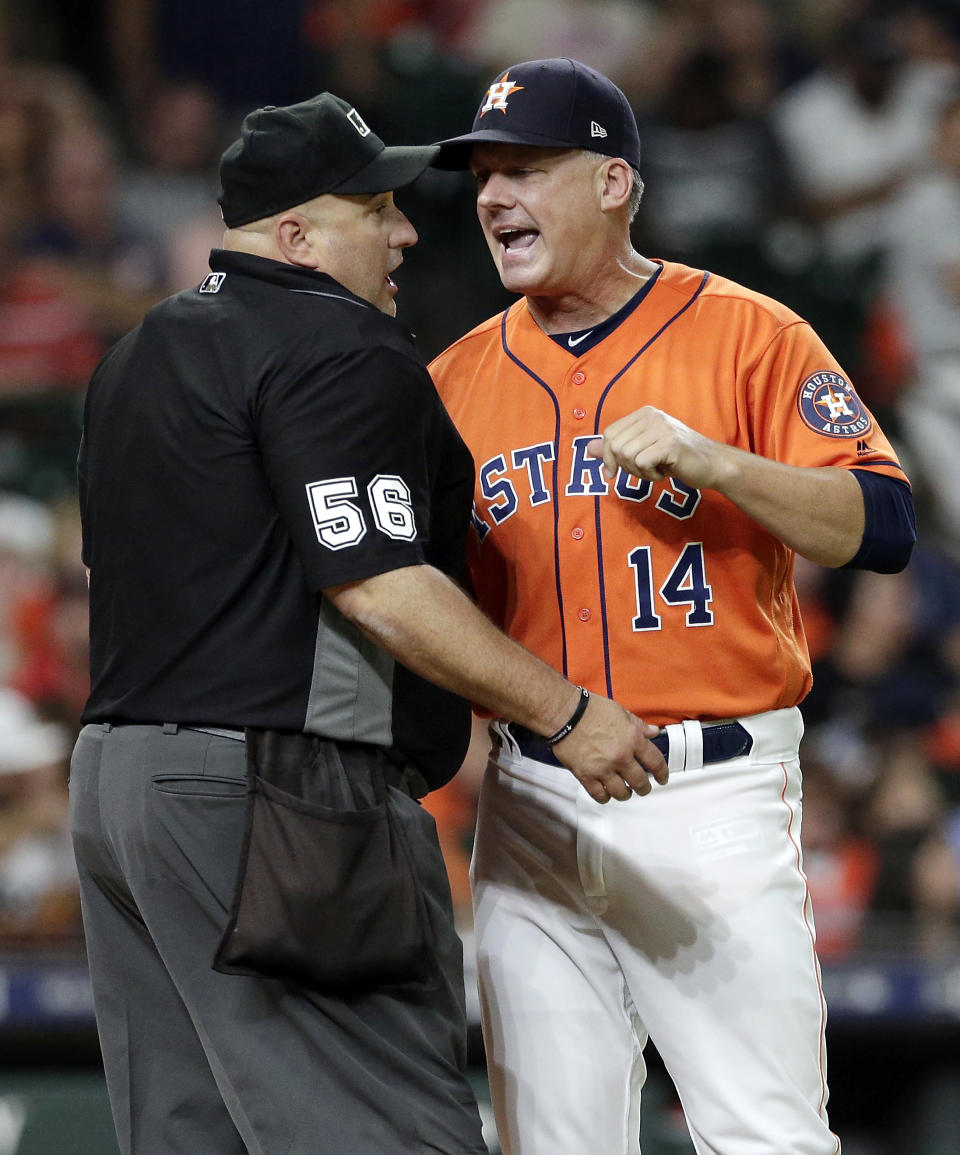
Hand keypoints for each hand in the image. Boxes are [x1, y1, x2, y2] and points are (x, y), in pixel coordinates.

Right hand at [551, 693, 667, 802]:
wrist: (565, 714)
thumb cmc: (591, 709)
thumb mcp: (621, 712)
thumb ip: (639, 725)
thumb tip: (653, 733)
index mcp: (633, 739)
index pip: (656, 763)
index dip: (663, 774)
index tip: (662, 778)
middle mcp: (621, 757)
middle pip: (640, 782)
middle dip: (644, 787)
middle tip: (642, 787)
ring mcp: (604, 768)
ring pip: (622, 793)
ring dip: (626, 794)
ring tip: (624, 791)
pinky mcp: (586, 776)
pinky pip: (600, 795)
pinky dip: (605, 797)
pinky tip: (606, 793)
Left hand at [587, 406, 730, 489]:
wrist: (713, 464)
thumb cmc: (677, 459)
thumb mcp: (643, 451)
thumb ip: (617, 449)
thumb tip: (589, 449)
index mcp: (644, 414)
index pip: (610, 433)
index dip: (607, 456)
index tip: (613, 472)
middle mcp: (652, 416)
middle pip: (616, 446)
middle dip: (625, 466)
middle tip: (644, 470)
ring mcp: (662, 428)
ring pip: (628, 456)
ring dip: (639, 472)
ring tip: (656, 470)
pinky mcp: (670, 444)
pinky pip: (642, 463)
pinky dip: (650, 475)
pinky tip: (665, 472)